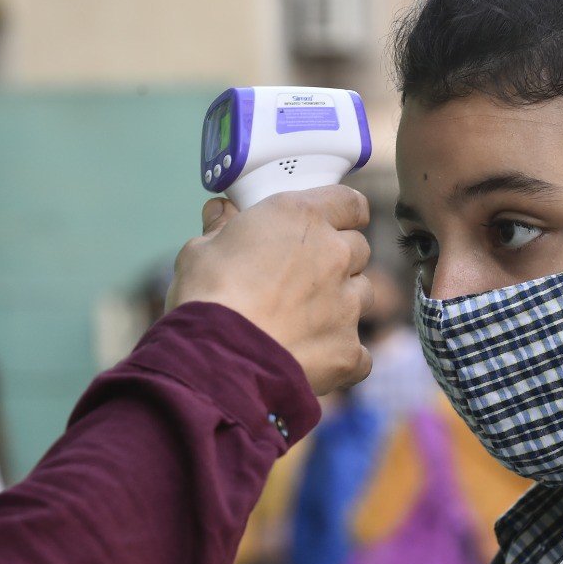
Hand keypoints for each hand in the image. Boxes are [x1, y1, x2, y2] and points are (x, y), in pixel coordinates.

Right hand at [167, 186, 373, 394]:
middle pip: (358, 249)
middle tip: (305, 275)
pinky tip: (312, 358)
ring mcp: (347, 304)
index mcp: (301, 218)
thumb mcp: (201, 251)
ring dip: (342, 302)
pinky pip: (358, 351)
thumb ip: (220, 228)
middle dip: (338, 259)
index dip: (344, 212)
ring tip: (303, 319)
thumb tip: (221, 212)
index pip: (350, 203)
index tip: (336, 221)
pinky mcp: (348, 349)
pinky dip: (340, 354)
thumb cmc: (207, 298)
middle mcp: (334, 255)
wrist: (219, 361)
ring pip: (362, 295)